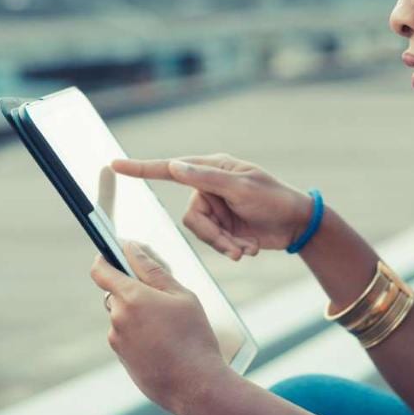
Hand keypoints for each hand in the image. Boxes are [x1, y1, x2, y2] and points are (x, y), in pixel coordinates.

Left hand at [89, 240, 232, 414]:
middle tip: (163, 299)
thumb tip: (132, 249)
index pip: (101, 271)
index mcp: (131, 297)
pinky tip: (165, 345)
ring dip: (139, 315)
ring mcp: (117, 341)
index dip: (104, 259)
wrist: (196, 387)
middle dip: (134, 291)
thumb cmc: (194, 337)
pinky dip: (141, 335)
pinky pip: (127, 337)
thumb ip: (154, 270)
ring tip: (170, 328)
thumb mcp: (182, 296)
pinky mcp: (122, 359)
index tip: (111, 253)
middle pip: (117, 293)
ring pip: (123, 316)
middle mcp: (118, 318)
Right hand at [110, 153, 313, 258]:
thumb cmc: (274, 197)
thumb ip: (207, 178)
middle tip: (235, 245)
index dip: (141, 168)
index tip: (116, 165)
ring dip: (224, 245)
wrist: (297, 224)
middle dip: (213, 236)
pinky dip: (231, 248)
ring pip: (201, 234)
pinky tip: (249, 249)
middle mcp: (209, 188)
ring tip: (245, 249)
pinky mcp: (223, 228)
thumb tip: (174, 166)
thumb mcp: (243, 188)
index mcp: (211, 169)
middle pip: (191, 218)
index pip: (170, 169)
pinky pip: (213, 243)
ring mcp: (216, 209)